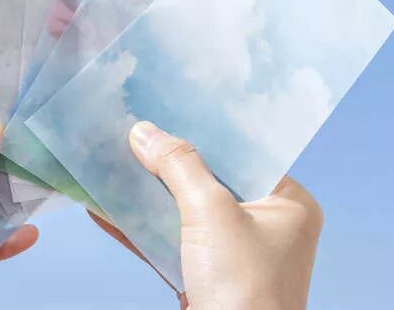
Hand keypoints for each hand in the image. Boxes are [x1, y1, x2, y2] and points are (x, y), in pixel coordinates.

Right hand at [91, 122, 321, 309]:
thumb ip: (178, 165)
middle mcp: (266, 225)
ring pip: (186, 208)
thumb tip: (142, 131)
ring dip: (150, 192)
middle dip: (169, 159)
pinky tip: (105, 209)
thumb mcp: (210, 212)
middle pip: (209, 177)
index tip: (167, 106)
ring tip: (115, 162)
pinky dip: (142, 225)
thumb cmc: (242, 287)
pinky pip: (172, 238)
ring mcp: (235, 252)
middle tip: (136, 129)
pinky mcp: (207, 275)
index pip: (242, 151)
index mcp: (287, 203)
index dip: (203, 129)